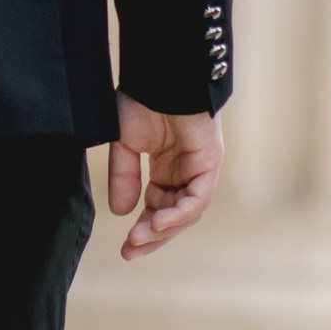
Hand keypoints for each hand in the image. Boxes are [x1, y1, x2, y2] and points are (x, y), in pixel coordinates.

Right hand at [106, 92, 223, 258]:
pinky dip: (179, 213)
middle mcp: (185, 173)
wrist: (160, 77)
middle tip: (130, 252)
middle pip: (173, 217)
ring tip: (139, 237)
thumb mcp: (124, 145)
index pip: (157, 208)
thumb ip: (124, 177)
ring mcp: (200, 170)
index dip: (143, 229)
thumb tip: (120, 213)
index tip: (125, 248)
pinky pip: (197, 199)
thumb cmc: (142, 101)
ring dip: (163, 228)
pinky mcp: (210, 164)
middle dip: (152, 237)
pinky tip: (157, 221)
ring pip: (186, 213)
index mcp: (166, 168)